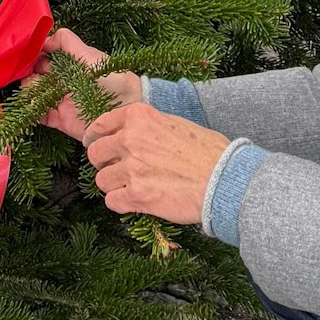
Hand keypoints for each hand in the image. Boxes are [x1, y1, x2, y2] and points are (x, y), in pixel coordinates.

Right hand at [32, 26, 144, 140]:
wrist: (127, 109)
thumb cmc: (113, 79)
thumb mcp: (91, 56)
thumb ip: (68, 43)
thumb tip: (46, 38)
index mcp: (70, 64)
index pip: (45, 56)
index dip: (34, 55)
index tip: (27, 55)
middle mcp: (63, 81)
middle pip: (36, 74)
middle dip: (28, 73)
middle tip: (29, 74)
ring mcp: (61, 100)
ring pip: (35, 94)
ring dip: (29, 92)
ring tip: (33, 92)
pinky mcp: (62, 120)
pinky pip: (41, 116)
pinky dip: (33, 111)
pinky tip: (34, 106)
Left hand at [80, 104, 231, 224]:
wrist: (224, 179)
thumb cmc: (208, 151)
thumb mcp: (175, 123)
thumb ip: (149, 126)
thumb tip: (134, 134)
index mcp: (139, 116)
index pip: (100, 124)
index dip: (95, 137)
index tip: (95, 144)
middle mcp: (130, 139)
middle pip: (95, 153)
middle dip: (103, 163)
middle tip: (116, 169)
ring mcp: (131, 168)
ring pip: (101, 180)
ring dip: (113, 185)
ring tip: (130, 187)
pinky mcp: (137, 196)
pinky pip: (112, 201)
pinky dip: (120, 203)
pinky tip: (133, 201)